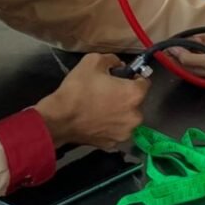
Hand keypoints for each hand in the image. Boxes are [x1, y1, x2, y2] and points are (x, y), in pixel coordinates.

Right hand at [35, 53, 149, 149]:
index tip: (123, 77)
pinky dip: (110, 125)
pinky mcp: (112, 144)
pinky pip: (116, 130)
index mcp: (134, 95)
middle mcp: (135, 116)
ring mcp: (124, 133)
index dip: (134, 77)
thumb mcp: (93, 61)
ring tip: (101, 106)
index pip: (145, 82)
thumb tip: (119, 65)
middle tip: (108, 91)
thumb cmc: (78, 89)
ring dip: (120, 112)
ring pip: (127, 118)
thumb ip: (112, 60)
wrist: (59, 118)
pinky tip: (96, 119)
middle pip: (136, 102)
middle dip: (126, 96)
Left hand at [168, 44, 204, 78]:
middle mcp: (194, 67)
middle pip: (181, 52)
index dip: (171, 52)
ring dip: (196, 41)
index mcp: (193, 72)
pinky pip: (198, 44)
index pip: (174, 62)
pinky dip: (202, 41)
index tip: (173, 42)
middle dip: (187, 45)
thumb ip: (188, 58)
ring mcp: (200, 60)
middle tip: (198, 43)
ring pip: (189, 46)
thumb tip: (173, 51)